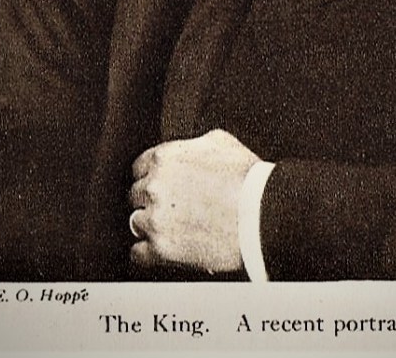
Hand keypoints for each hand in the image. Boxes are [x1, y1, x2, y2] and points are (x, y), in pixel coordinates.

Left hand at [128, 129, 259, 272]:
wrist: (260, 213)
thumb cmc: (246, 178)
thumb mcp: (220, 141)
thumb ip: (195, 144)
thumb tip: (192, 149)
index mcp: (165, 158)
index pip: (139, 167)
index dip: (151, 177)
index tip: (159, 186)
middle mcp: (155, 186)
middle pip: (135, 194)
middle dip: (151, 200)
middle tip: (169, 208)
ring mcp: (156, 217)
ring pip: (136, 222)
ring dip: (150, 225)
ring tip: (170, 229)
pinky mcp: (162, 247)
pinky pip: (138, 253)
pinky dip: (146, 253)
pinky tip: (158, 250)